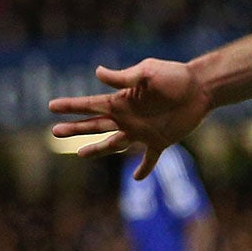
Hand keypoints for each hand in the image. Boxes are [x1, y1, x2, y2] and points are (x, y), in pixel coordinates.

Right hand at [49, 58, 211, 178]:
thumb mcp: (147, 72)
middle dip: (75, 129)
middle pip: (95, 126)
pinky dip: (144, 169)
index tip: (51, 106)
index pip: (89, 105)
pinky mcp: (160, 141)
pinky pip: (149, 158)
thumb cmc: (174, 76)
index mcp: (121, 101)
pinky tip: (136, 178)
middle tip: (55, 132)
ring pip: (114, 144)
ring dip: (97, 150)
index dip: (70, 106)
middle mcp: (127, 117)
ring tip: (80, 154)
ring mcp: (142, 131)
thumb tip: (97, 72)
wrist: (200, 88)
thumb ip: (123, 76)